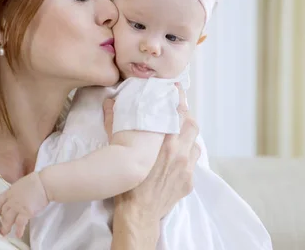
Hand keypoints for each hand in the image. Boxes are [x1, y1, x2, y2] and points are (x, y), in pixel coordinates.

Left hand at [0, 172, 48, 237]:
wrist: (45, 183)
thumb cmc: (38, 181)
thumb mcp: (23, 183)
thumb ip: (18, 190)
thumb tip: (20, 193)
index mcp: (11, 191)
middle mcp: (12, 199)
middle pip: (3, 211)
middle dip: (2, 219)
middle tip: (3, 224)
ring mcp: (18, 206)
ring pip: (8, 219)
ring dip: (6, 227)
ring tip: (5, 233)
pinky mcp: (26, 212)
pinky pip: (20, 224)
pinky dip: (19, 230)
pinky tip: (18, 235)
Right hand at [104, 83, 200, 220]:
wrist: (138, 213)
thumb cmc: (126, 183)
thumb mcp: (118, 149)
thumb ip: (114, 122)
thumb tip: (109, 102)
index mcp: (164, 142)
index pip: (178, 112)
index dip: (179, 99)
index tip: (177, 90)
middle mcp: (179, 152)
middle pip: (191, 124)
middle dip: (185, 116)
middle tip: (176, 112)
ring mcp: (187, 167)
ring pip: (195, 143)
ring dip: (188, 137)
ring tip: (177, 136)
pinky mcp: (189, 181)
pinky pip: (193, 162)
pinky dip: (187, 155)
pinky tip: (177, 157)